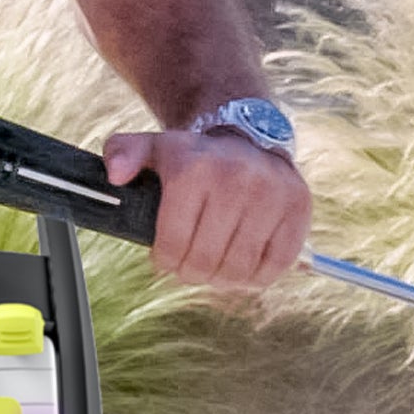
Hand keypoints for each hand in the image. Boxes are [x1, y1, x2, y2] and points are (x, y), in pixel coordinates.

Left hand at [105, 126, 311, 288]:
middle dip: (191, 272)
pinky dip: (256, 275)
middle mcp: (236, 180)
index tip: (167, 258)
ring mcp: (271, 195)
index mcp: (194, 170)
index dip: (166, 262)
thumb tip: (115, 175)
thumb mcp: (155, 149)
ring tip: (216, 265)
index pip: (173, 245)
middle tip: (191, 265)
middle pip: (205, 262)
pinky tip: (244, 262)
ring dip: (222, 278)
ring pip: (238, 270)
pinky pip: (275, 266)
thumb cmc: (197, 156)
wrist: (251, 136)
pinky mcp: (298, 209)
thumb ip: (123, 155)